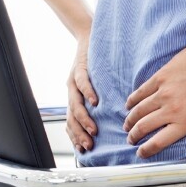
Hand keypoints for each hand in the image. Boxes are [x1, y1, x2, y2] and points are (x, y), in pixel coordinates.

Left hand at [66, 34, 97, 152]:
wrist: (88, 36)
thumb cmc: (97, 62)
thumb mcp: (97, 85)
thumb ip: (100, 100)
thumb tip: (113, 116)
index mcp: (75, 98)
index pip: (71, 123)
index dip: (76, 137)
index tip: (85, 150)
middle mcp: (71, 92)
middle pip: (71, 119)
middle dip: (79, 134)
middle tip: (89, 145)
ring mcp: (74, 81)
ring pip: (75, 105)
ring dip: (84, 120)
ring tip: (93, 130)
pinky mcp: (80, 69)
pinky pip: (82, 84)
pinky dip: (89, 93)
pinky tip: (96, 102)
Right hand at [123, 40, 185, 158]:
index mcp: (185, 121)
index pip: (159, 142)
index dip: (146, 150)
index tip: (141, 153)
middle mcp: (171, 109)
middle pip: (143, 127)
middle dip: (134, 137)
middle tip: (131, 140)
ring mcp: (163, 93)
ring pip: (139, 111)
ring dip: (130, 121)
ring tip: (127, 126)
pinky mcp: (159, 78)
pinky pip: (140, 92)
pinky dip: (132, 101)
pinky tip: (129, 105)